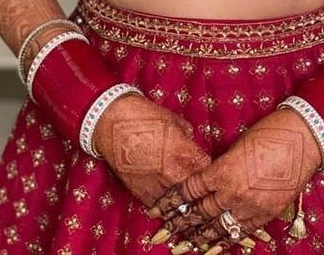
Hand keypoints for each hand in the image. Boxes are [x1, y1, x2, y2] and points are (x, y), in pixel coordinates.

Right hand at [92, 93, 210, 209]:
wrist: (112, 123)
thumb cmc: (144, 117)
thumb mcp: (174, 121)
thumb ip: (188, 137)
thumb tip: (191, 144)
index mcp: (186, 154)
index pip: (210, 172)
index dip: (212, 172)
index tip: (211, 172)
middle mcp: (175, 174)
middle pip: (197, 193)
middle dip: (201, 191)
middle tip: (202, 190)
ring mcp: (158, 187)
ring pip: (179, 206)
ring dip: (184, 203)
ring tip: (187, 204)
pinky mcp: (142, 194)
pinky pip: (160, 207)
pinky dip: (165, 205)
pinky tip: (168, 203)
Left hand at [147, 107, 322, 252]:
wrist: (303, 139)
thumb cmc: (269, 133)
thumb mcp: (238, 145)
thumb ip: (222, 165)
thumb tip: (212, 177)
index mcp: (222, 170)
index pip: (190, 189)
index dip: (172, 201)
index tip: (158, 208)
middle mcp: (232, 192)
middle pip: (200, 212)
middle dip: (179, 223)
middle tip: (162, 233)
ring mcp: (249, 206)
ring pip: (217, 227)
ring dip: (198, 237)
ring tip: (180, 246)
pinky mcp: (265, 214)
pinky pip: (239, 232)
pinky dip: (224, 240)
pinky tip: (212, 247)